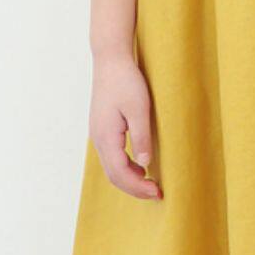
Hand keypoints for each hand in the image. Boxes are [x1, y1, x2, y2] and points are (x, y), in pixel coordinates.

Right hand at [90, 57, 159, 198]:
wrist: (110, 61)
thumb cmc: (126, 81)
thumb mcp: (139, 108)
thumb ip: (142, 137)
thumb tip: (145, 164)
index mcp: (106, 137)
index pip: (120, 173)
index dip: (138, 187)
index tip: (157, 192)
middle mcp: (98, 139)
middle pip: (113, 175)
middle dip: (134, 188)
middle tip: (156, 193)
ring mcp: (98, 135)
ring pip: (111, 168)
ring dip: (129, 179)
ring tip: (150, 184)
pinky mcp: (102, 130)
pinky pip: (111, 157)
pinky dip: (125, 168)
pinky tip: (140, 167)